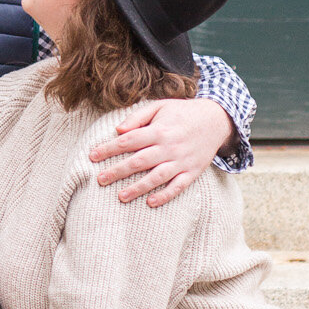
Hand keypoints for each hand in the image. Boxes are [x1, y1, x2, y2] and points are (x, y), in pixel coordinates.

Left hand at [88, 98, 234, 206]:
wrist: (216, 119)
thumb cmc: (182, 112)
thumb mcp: (160, 106)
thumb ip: (138, 117)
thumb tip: (118, 130)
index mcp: (159, 130)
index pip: (129, 141)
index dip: (109, 149)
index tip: (92, 156)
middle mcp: (169, 147)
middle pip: (139, 161)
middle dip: (118, 171)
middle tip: (100, 180)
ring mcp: (181, 161)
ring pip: (157, 177)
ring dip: (138, 188)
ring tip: (120, 196)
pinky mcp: (192, 171)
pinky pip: (178, 186)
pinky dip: (165, 195)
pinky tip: (151, 202)